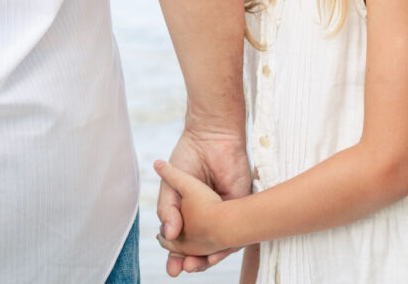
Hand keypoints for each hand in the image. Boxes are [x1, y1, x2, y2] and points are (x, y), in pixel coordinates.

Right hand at [156, 131, 249, 275]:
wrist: (210, 137)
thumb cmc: (189, 157)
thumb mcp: (171, 185)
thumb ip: (168, 209)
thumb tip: (168, 233)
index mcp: (189, 210)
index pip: (183, 239)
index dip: (176, 254)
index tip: (171, 267)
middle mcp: (207, 214)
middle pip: (202, 246)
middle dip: (191, 261)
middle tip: (179, 270)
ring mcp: (224, 211)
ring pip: (219, 243)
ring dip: (208, 258)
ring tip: (195, 266)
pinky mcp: (240, 206)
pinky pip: (238, 231)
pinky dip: (227, 246)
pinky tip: (215, 254)